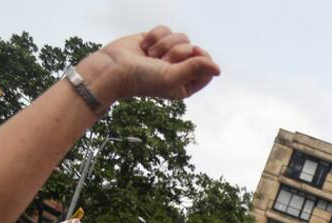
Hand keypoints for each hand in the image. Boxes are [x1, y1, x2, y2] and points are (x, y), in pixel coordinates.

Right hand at [90, 26, 220, 103]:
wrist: (113, 68)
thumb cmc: (142, 79)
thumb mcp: (171, 77)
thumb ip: (195, 70)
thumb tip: (218, 69)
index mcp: (186, 84)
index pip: (207, 68)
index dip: (202, 58)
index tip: (194, 54)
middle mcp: (179, 69)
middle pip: (194, 49)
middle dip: (176, 52)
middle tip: (161, 62)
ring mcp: (168, 54)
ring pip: (181, 37)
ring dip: (164, 44)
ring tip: (150, 56)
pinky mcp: (156, 40)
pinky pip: (166, 29)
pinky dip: (154, 35)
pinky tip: (144, 46)